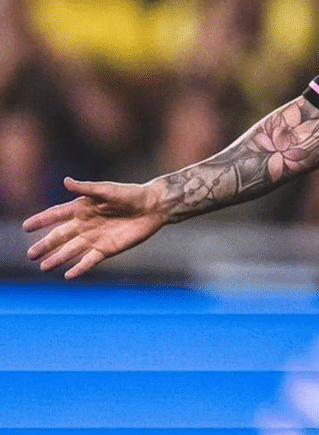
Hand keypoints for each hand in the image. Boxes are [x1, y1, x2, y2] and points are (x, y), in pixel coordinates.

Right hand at [23, 178, 167, 278]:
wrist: (153, 207)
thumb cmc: (130, 194)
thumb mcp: (107, 190)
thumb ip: (87, 188)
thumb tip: (66, 181)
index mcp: (82, 208)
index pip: (56, 215)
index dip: (41, 220)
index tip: (26, 227)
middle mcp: (84, 224)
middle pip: (60, 236)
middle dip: (45, 245)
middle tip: (30, 254)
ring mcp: (94, 238)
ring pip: (71, 251)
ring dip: (57, 259)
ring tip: (43, 267)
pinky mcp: (107, 249)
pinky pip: (89, 260)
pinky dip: (79, 268)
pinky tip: (68, 276)